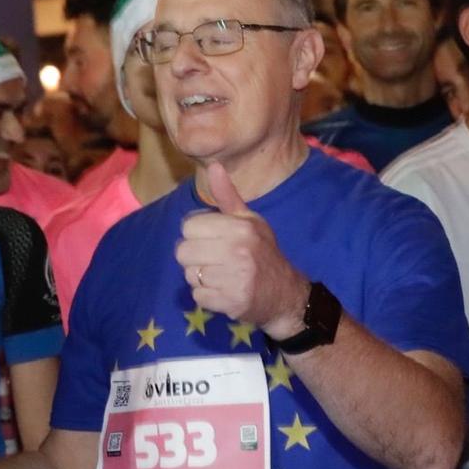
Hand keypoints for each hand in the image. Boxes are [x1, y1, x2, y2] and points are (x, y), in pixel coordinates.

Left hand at [175, 162, 308, 337]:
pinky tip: (224, 292)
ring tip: (221, 277)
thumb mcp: (249, 221)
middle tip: (214, 261)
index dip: (196, 234)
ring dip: (200, 279)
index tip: (211, 240)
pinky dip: (207, 297)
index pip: (188, 226)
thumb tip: (214, 166)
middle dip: (194, 258)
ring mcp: (235, 278)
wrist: (285, 294)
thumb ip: (227, 196)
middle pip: (183, 252)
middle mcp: (237, 250)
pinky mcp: (231, 302)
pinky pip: (198, 297)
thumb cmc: (263, 253)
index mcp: (240, 227)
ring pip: (189, 275)